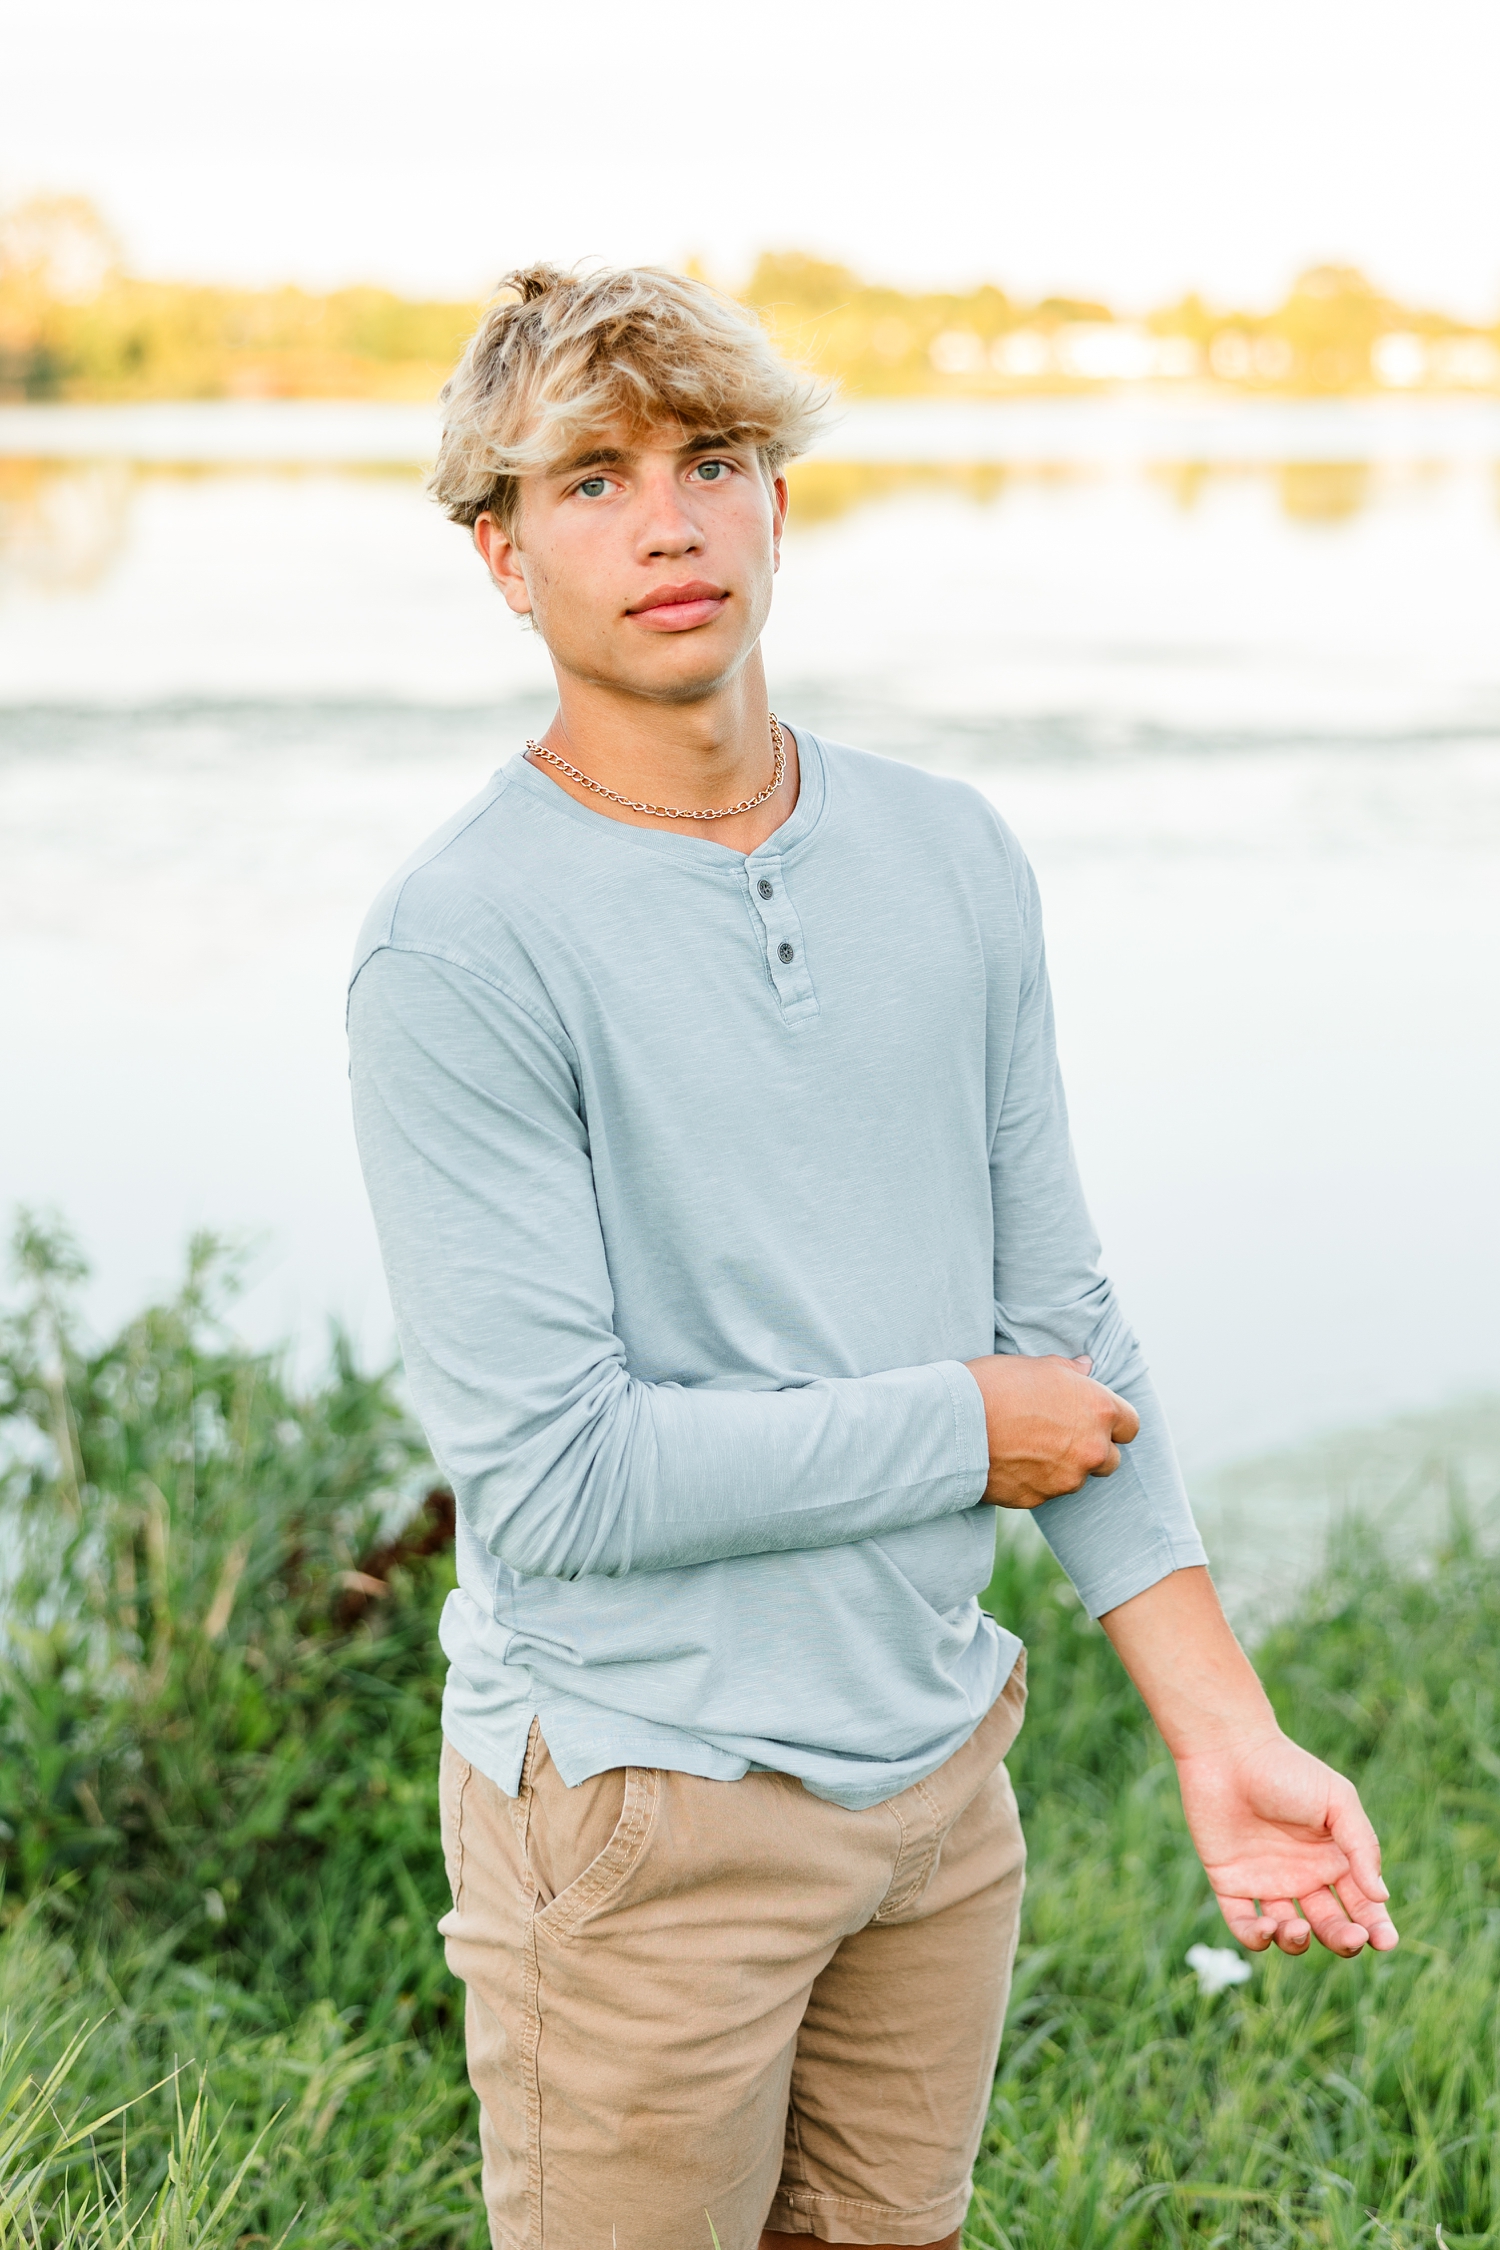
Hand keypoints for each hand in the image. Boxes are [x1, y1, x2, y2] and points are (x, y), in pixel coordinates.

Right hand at [964, 1352, 1139, 1508]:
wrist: (953, 1424)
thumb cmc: (995, 1384)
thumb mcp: (1037, 1366)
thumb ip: (1069, 1371)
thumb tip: (1086, 1368)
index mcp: (1099, 1410)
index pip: (1131, 1425)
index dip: (1113, 1421)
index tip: (1093, 1417)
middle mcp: (1091, 1449)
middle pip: (1110, 1459)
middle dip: (1092, 1449)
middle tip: (1059, 1433)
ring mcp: (1066, 1479)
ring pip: (1076, 1477)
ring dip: (1062, 1466)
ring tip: (1027, 1445)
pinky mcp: (1039, 1499)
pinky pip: (1046, 1491)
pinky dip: (1035, 1479)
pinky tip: (1011, 1460)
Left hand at [1175, 1728, 1398, 1955]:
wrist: (1228, 1750)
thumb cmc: (1287, 1770)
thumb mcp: (1337, 1801)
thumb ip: (1362, 1847)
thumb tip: (1381, 1896)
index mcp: (1333, 1858)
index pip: (1362, 1905)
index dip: (1376, 1928)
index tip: (1386, 1942)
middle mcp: (1303, 1876)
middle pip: (1330, 1926)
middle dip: (1343, 1939)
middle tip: (1350, 1937)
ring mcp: (1267, 1882)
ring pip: (1289, 1933)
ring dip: (1298, 1942)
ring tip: (1298, 1928)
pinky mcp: (1230, 1883)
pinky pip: (1244, 1925)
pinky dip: (1256, 1938)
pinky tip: (1267, 1927)